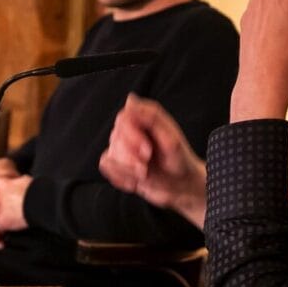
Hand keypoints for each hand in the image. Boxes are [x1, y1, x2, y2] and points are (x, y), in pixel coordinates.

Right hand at [99, 94, 206, 228]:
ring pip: (109, 154)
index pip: (123, 118)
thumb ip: (151, 117)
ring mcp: (123, 147)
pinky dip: (119, 176)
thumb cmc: (180, 160)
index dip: (131, 136)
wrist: (181, 186)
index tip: (147, 151)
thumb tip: (130, 99)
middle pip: (115, 137)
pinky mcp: (119, 163)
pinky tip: (135, 181)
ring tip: (144, 174)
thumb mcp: (171, 139)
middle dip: (130, 156)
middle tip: (147, 164)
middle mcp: (131, 130)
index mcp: (145, 119)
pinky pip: (106, 165)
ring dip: (127, 168)